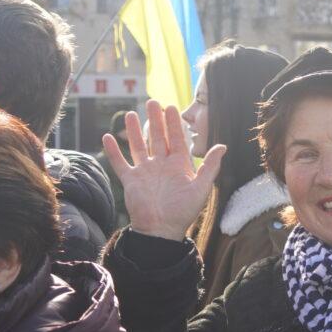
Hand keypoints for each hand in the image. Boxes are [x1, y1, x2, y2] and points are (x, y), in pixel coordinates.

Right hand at [102, 99, 225, 240]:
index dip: (173, 123)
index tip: (171, 107)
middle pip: (157, 138)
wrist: (161, 230)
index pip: (176, 139)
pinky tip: (108, 137)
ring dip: (134, 131)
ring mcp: (145, 172)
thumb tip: (223, 146)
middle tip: (153, 101)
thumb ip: (210, 166)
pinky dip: (114, 151)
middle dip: (155, 120)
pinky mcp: (130, 180)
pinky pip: (120, 163)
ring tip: (131, 113)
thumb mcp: (201, 187)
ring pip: (138, 146)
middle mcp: (161, 165)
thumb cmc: (183, 211)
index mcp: (178, 165)